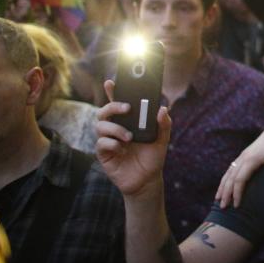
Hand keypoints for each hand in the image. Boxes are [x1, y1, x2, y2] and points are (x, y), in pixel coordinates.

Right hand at [95, 79, 171, 198]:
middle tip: (127, 108)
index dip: (112, 92)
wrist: (147, 180)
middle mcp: (115, 128)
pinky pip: (101, 144)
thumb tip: (162, 109)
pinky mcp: (104, 154)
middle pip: (104, 111)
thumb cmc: (152, 157)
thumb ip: (164, 125)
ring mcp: (108, 140)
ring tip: (129, 137)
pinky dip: (112, 144)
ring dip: (115, 128)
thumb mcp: (162, 140)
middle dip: (113, 106)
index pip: (118, 103)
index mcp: (128, 122)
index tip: (111, 82)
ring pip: (100, 126)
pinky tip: (122, 150)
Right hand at [215, 118, 263, 207]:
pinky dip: (226, 178)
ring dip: (223, 186)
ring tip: (218, 198)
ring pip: (228, 173)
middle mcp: (243, 158)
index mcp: (251, 160)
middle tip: (223, 207)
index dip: (237, 193)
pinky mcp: (244, 154)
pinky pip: (231, 168)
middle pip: (231, 178)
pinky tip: (224, 184)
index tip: (237, 205)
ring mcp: (242, 156)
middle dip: (226, 193)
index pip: (240, 180)